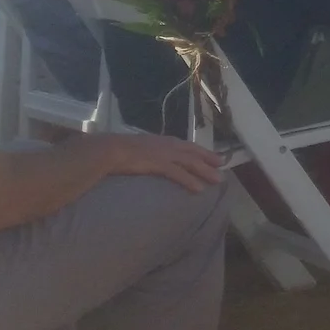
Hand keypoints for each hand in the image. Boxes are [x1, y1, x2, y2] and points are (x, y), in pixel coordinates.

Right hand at [77, 132, 225, 191]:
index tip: (213, 156)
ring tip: (218, 180)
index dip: (201, 151)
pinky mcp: (159, 164)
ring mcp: (164, 154)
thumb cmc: (117, 150)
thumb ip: (147, 151)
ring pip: (191, 163)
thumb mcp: (138, 147)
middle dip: (209, 160)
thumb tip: (149, 158)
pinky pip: (179, 174)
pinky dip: (190, 181)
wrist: (107, 150)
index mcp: (162, 140)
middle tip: (222, 166)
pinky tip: (199, 189)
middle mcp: (167, 145)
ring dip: (205, 172)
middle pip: (194, 153)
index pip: (187, 145)